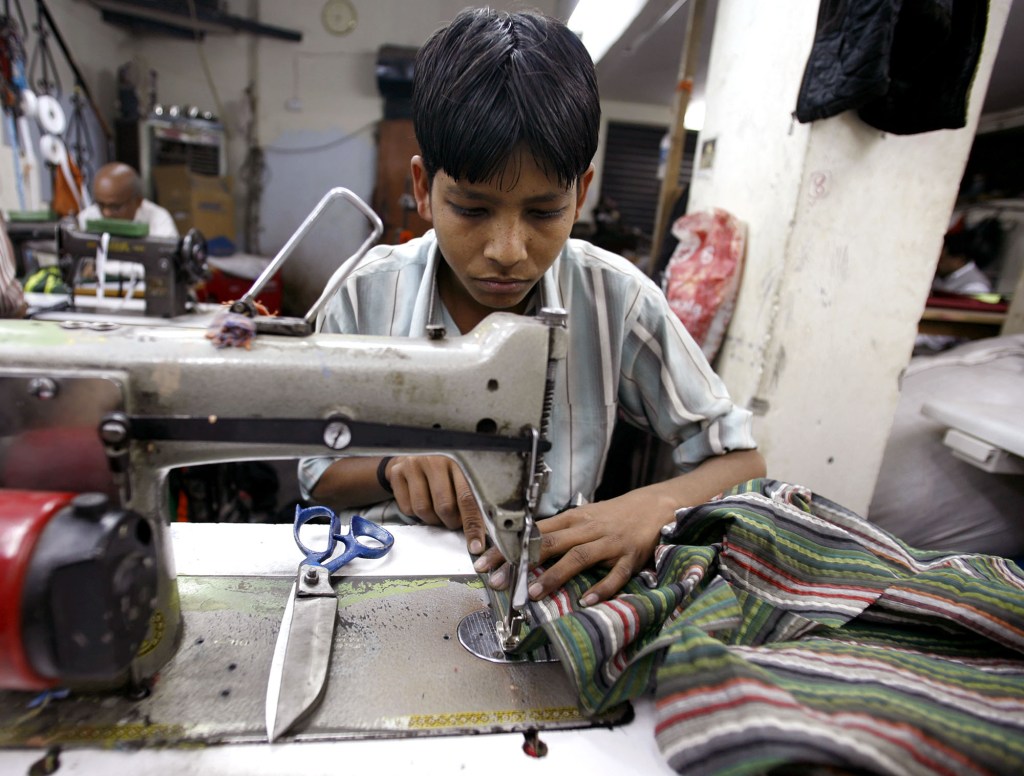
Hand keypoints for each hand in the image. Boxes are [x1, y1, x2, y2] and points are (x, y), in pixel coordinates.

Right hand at [387, 455, 487, 554]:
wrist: (407, 461)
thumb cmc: (438, 477)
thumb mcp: (455, 482)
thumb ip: (466, 503)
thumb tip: (478, 535)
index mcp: (456, 465)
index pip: (466, 498)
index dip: (472, 525)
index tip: (475, 547)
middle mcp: (435, 462)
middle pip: (444, 506)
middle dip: (450, 522)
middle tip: (451, 521)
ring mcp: (414, 466)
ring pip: (424, 509)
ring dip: (431, 520)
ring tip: (434, 511)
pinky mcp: (397, 473)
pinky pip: (407, 508)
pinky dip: (414, 514)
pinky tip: (418, 503)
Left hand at [474, 495, 668, 606]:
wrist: (655, 506)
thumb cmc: (612, 516)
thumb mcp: (583, 518)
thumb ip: (558, 533)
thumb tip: (524, 549)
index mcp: (573, 519)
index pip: (533, 533)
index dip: (508, 548)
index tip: (484, 562)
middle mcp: (587, 529)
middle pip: (550, 544)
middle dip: (522, 564)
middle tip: (499, 581)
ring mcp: (609, 543)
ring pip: (578, 557)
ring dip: (556, 576)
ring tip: (535, 594)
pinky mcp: (629, 557)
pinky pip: (614, 574)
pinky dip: (601, 587)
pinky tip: (587, 600)